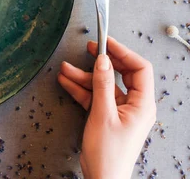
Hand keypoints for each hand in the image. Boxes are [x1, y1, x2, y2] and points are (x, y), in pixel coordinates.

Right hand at [58, 37, 155, 178]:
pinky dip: (81, 89)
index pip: (139, 69)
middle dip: (102, 62)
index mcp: (143, 104)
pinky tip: (67, 81)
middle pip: (121, 74)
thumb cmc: (108, 153)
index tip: (106, 42)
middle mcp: (135, 105)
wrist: (102, 178)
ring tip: (65, 69)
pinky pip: (95, 97)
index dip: (123, 52)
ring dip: (84, 77)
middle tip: (88, 49)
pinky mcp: (107, 117)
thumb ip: (101, 84)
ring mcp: (120, 111)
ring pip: (103, 86)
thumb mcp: (102, 114)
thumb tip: (102, 60)